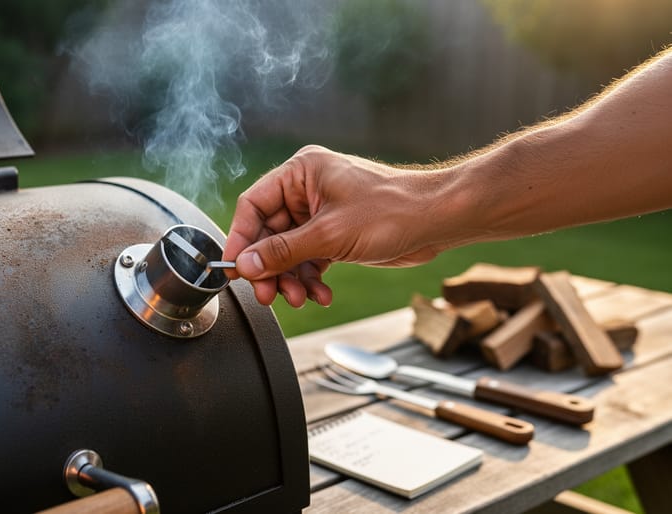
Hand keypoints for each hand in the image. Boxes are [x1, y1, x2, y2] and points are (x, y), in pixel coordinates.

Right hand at [223, 145, 449, 306]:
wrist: (438, 220)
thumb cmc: (393, 210)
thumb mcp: (329, 234)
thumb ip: (282, 251)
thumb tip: (245, 264)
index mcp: (300, 172)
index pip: (253, 206)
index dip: (241, 239)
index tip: (235, 268)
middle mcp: (307, 190)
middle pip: (269, 234)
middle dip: (270, 267)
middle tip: (268, 293)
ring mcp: (321, 213)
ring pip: (289, 251)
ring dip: (291, 278)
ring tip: (300, 298)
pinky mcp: (335, 234)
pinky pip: (310, 259)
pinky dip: (312, 279)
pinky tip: (320, 295)